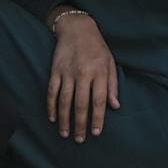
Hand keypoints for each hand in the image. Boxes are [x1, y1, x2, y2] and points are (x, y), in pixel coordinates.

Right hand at [47, 11, 120, 142]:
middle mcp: (83, 74)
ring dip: (65, 119)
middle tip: (80, 139)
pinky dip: (51, 106)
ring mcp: (67, 73)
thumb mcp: (110, 63)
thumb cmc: (97, 47)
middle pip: (81, 104)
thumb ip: (112, 85)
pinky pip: (52, 92)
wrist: (77, 28)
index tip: (96, 133)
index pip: (98, 101)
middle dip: (80, 124)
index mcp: (99, 72)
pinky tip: (53, 118)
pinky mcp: (55, 71)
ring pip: (65, 101)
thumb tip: (115, 106)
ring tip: (65, 133)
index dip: (98, 118)